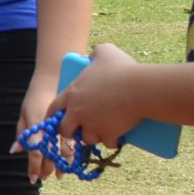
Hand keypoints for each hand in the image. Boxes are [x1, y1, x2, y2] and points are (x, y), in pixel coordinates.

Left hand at [50, 41, 146, 156]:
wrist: (140, 89)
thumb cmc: (122, 69)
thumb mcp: (105, 52)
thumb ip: (96, 52)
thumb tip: (95, 54)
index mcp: (72, 94)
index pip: (54, 108)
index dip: (54, 115)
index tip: (58, 119)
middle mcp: (77, 112)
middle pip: (65, 130)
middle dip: (71, 131)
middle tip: (82, 129)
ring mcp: (92, 125)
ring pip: (86, 138)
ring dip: (93, 136)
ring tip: (102, 131)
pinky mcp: (108, 134)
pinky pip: (107, 142)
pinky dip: (112, 141)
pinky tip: (115, 138)